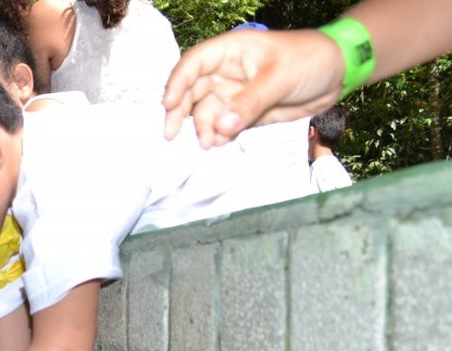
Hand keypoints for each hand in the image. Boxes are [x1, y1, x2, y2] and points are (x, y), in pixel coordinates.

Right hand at [163, 29, 343, 147]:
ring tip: (210, 144)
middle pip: (191, 91)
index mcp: (230, 51)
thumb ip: (249, 103)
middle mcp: (225, 72)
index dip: (177, 83)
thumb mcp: (280, 78)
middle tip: (171, 135)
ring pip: (205, 112)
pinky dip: (218, 135)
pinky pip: (222, 125)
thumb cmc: (310, 59)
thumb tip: (221, 127)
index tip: (168, 105)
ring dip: (203, 129)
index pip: (194, 64)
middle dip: (179, 113)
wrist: (338, 73)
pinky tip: (220, 142)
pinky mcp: (243, 112)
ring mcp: (233, 93)